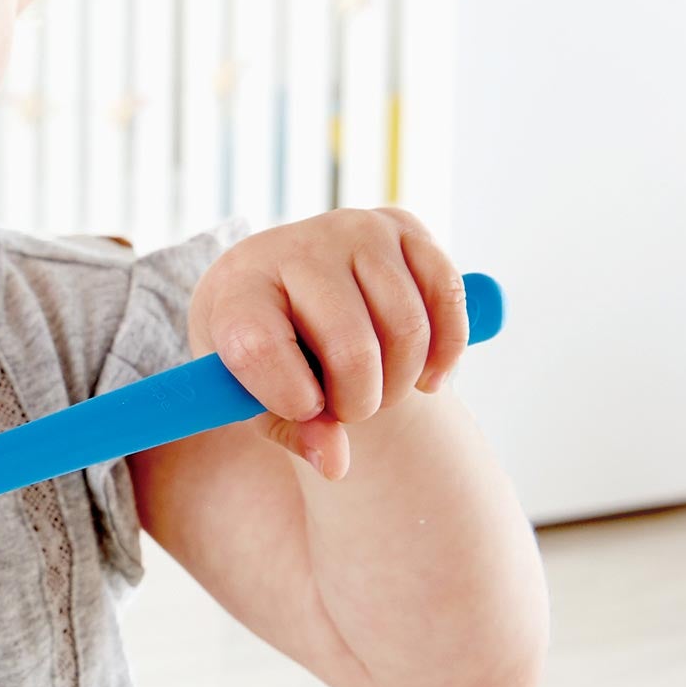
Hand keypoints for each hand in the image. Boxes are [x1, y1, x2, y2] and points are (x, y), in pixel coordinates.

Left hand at [185, 208, 469, 481]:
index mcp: (237, 290)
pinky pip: (447, 296)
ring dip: (402, 382)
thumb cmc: (264, 356)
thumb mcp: (256, 399)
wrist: (286, 291)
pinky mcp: (402, 226)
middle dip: (360, 402)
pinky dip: (447, 352)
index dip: (290, 396)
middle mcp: (295, 247)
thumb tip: (335, 461)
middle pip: (351, 347)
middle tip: (351, 409)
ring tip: (381, 390)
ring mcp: (352, 230)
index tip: (305, 408)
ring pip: (407, 328)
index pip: (259, 347)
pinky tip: (427, 378)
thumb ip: (291, 433)